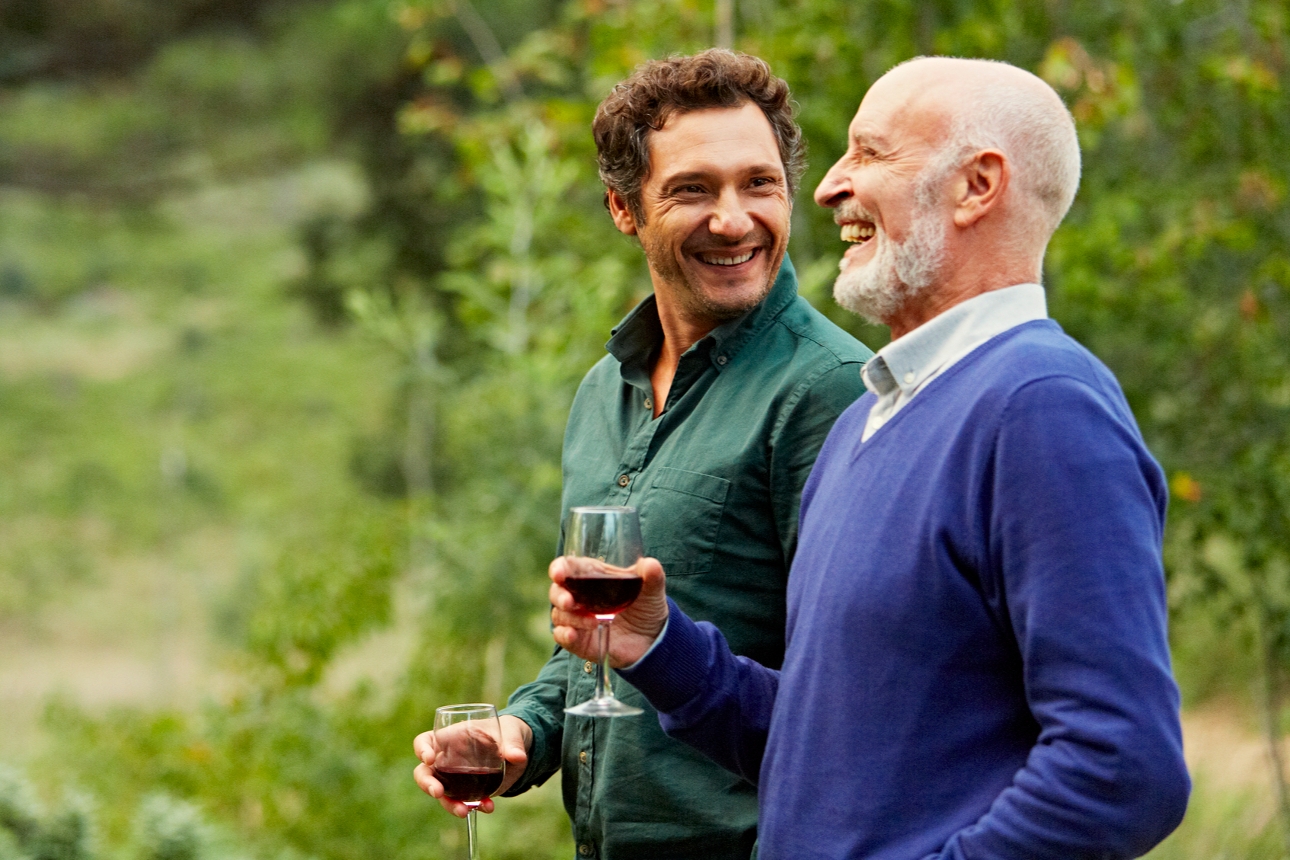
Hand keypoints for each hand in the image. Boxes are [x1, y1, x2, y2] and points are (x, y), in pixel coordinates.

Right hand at [412, 715, 531, 816]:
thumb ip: (513, 743)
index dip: (422, 750)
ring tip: (464, 811)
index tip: (430, 759)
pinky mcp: (468, 792)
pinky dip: (475, 807)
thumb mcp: (512, 733)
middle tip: (437, 793)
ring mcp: (455, 778)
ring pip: (441, 793)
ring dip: (449, 804)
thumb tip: (518, 756)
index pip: (425, 741)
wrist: (517, 750)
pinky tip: (487, 807)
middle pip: (424, 772)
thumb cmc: (507, 733)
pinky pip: (464, 802)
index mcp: (450, 737)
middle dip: (427, 784)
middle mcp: (447, 759)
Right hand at [549, 556, 667, 666]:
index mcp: (593, 577)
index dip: (560, 568)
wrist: (653, 640)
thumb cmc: (647, 608)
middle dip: (559, 595)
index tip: (559, 573)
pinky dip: (564, 635)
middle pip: (557, 591)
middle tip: (569, 601)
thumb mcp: (652, 590)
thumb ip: (652, 576)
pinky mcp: (579, 640)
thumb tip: (650, 564)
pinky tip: (573, 634)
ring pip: (559, 614)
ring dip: (571, 617)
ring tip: (593, 622)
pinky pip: (561, 636)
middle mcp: (580, 597)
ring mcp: (578, 619)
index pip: (569, 567)